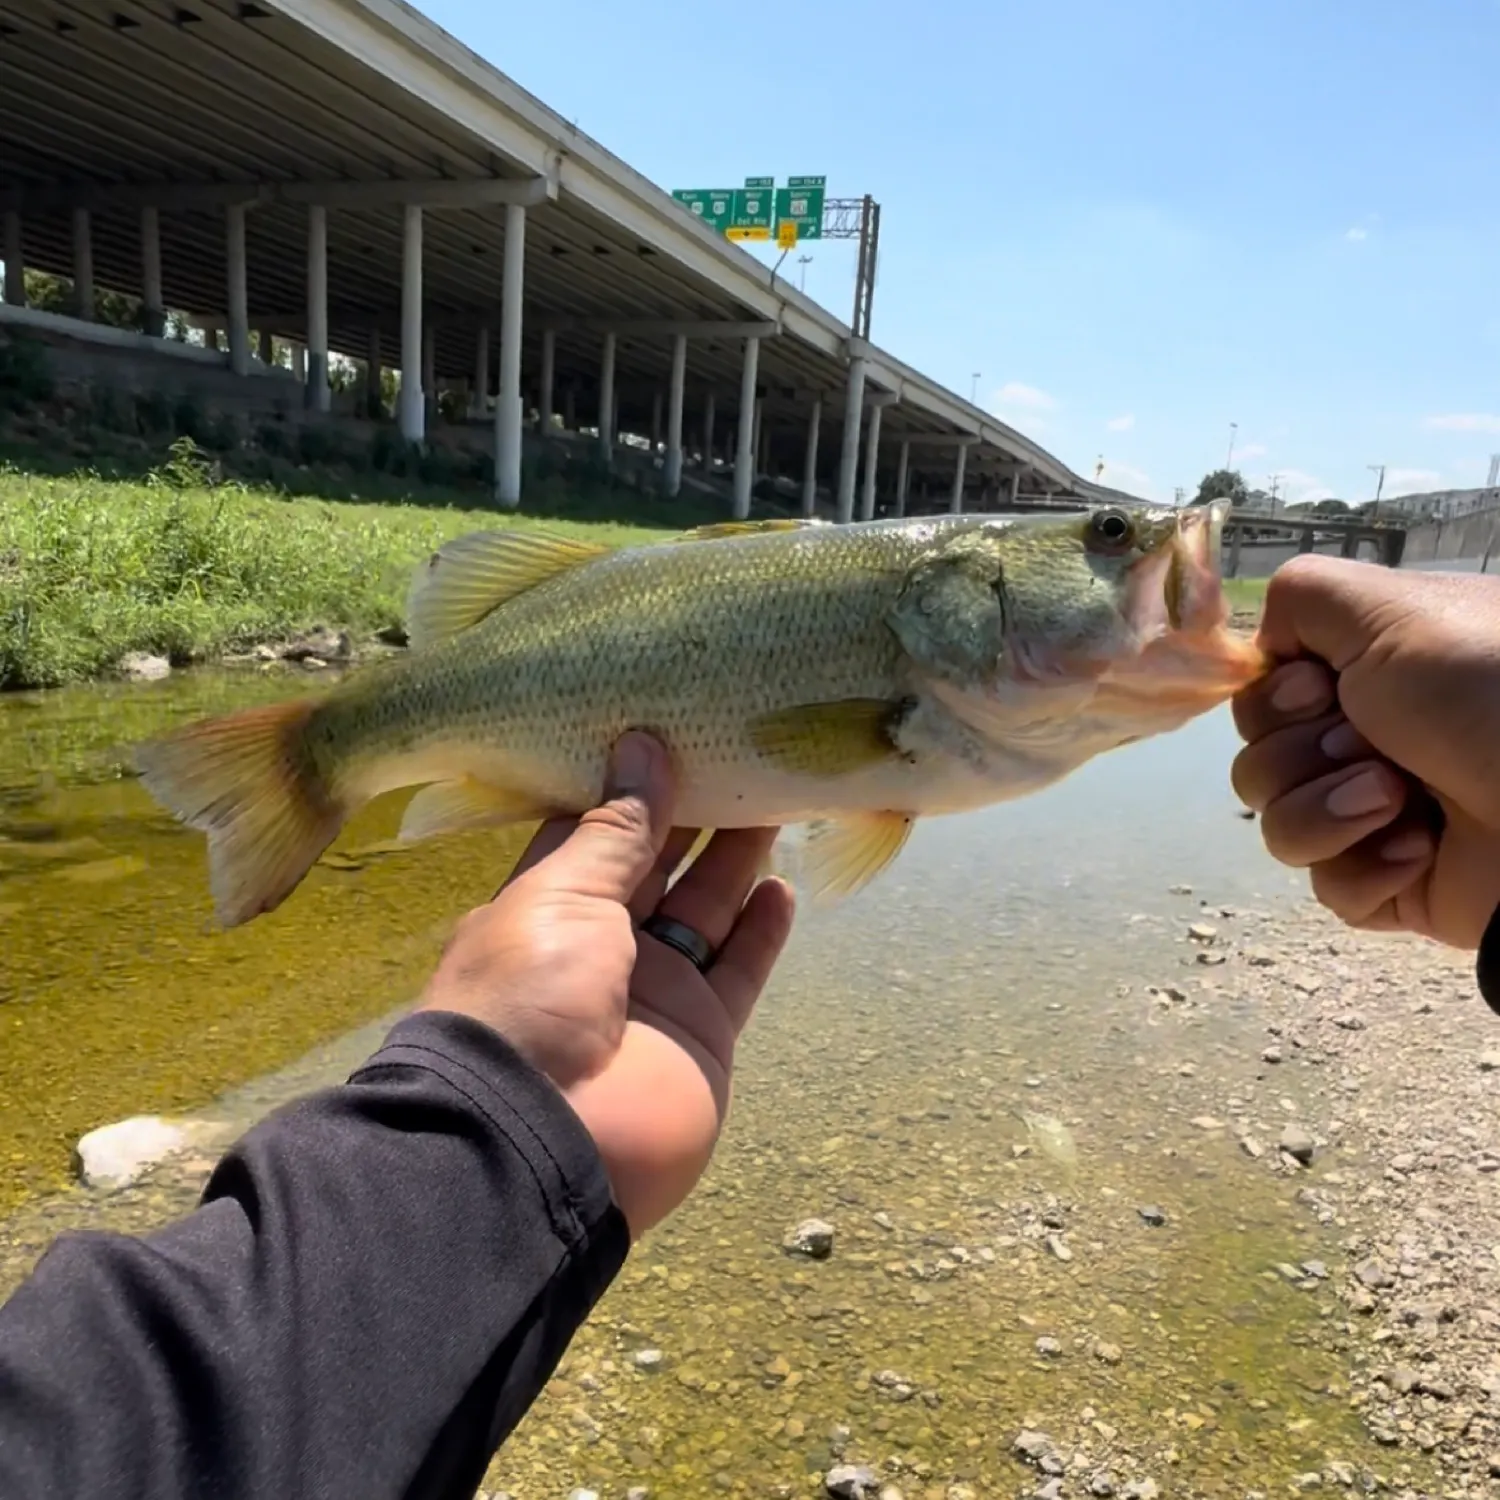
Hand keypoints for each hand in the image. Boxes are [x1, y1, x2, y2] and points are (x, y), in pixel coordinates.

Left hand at [416, 732, 794, 1236]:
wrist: (544, 1142)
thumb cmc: (530, 997)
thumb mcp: (562, 896)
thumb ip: (615, 829)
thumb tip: (642, 747)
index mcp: (547, 906)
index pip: (595, 833)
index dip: (634, 787)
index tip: (676, 730)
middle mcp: (600, 944)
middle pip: (658, 866)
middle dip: (696, 814)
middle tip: (743, 752)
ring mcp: (655, 991)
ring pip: (706, 909)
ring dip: (737, 860)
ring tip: (776, 797)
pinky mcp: (703, 1033)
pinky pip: (739, 969)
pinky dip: (762, 930)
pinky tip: (785, 885)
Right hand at [1230, 555, 1499, 946]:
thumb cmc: (1481, 687)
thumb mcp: (1388, 606)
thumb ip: (1300, 596)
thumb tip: (1266, 651)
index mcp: (1370, 679)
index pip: (1263, 700)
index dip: (1272, 701)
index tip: (1317, 691)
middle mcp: (1370, 742)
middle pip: (1258, 763)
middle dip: (1301, 755)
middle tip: (1368, 746)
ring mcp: (1379, 818)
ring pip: (1280, 829)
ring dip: (1328, 811)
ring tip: (1398, 799)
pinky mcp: (1397, 887)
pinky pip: (1331, 889)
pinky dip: (1367, 868)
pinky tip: (1421, 848)